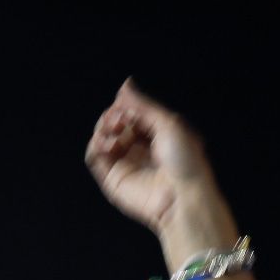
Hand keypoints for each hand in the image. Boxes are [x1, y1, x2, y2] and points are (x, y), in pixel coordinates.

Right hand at [85, 80, 239, 264]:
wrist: (184, 196)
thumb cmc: (185, 161)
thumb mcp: (169, 123)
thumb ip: (143, 105)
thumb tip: (125, 83)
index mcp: (157, 137)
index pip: (131, 115)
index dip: (125, 107)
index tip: (126, 106)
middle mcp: (140, 150)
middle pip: (114, 125)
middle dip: (112, 116)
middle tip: (119, 118)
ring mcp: (126, 164)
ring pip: (101, 138)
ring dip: (102, 128)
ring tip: (114, 129)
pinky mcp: (113, 179)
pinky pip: (94, 157)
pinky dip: (95, 145)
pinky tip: (108, 143)